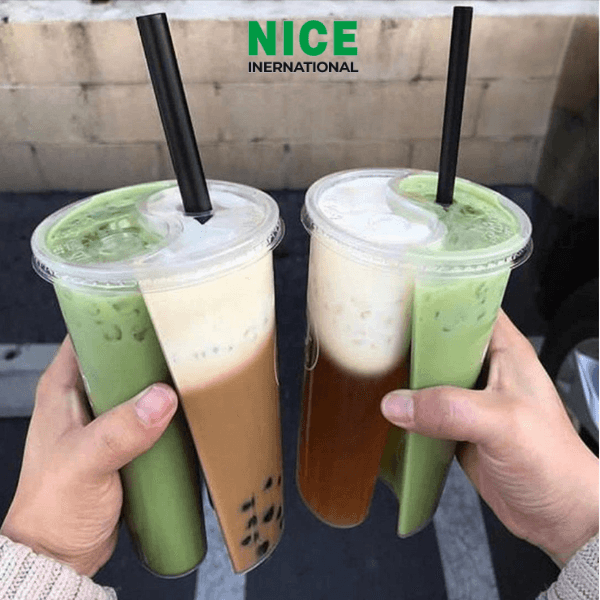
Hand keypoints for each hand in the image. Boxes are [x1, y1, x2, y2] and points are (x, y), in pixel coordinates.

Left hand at [0, 336, 177, 576]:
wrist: (61, 553)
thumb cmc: (53, 508)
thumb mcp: (84, 462)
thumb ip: (120, 431)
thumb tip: (161, 399)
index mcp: (63, 388)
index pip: (90, 332)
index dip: (120, 317)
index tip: (152, 307)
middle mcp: (85, 397)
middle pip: (123, 356)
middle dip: (152, 348)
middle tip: (184, 338)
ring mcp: (106, 419)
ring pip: (140, 384)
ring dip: (164, 380)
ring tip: (192, 369)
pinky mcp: (125, 440)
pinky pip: (150, 413)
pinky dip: (169, 409)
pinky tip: (188, 408)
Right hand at [381, 310, 598, 565]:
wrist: (558, 515)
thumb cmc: (551, 462)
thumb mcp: (503, 425)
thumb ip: (450, 409)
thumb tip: (396, 404)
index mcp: (506, 350)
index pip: (469, 307)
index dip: (438, 295)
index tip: (401, 292)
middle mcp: (486, 368)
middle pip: (441, 339)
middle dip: (410, 335)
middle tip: (375, 330)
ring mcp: (470, 397)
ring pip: (430, 374)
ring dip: (406, 374)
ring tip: (373, 362)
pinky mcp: (457, 425)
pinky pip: (426, 408)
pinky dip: (407, 407)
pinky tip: (386, 405)